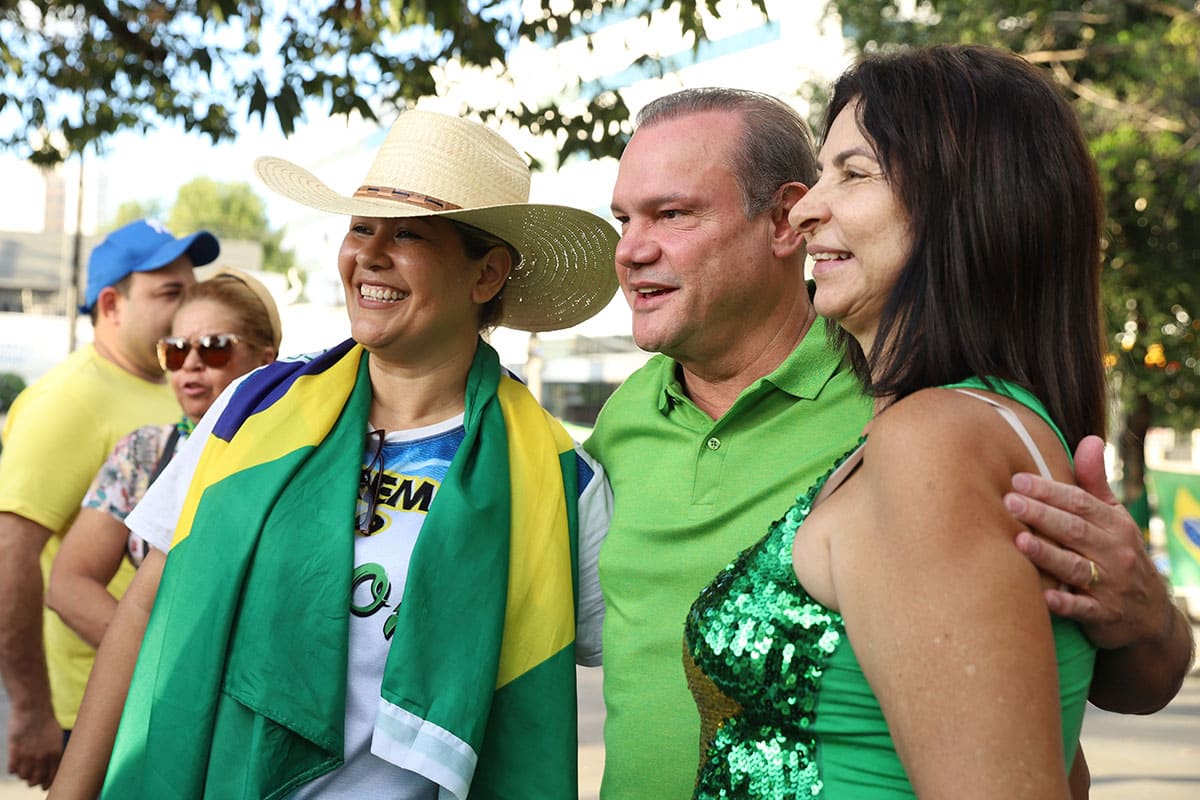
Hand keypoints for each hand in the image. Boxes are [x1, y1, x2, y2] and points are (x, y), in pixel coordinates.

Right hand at [6, 703, 61, 788]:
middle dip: (33, 782)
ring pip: (23, 776)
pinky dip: (12, 769)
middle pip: (36, 780)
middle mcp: (43, 757)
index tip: (43, 787)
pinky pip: (12, 770)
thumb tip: (54, 766)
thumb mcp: (56, 737)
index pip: (52, 777)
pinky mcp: (15, 750)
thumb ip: (55, 752)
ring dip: (22, 775)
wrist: (33, 708)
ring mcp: (28, 754)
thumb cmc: (45, 721)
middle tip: (31, 780)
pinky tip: (14, 764)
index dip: (47, 784)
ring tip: (23, 769)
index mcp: (55, 753)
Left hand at [1004, 434, 1171, 649]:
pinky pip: (1083, 608)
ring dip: (1047, 554)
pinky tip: (1042, 595)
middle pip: (1075, 530)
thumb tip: (1090, 439)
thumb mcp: (1114, 518)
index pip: (1081, 504)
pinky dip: (1064, 602)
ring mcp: (1111, 586)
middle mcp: (1115, 553)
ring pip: (1075, 567)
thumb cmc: (1118, 554)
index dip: (1050, 491)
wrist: (1149, 614)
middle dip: (1041, 515)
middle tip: (1009, 501)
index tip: (1018, 479)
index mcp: (1115, 525)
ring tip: (1018, 540)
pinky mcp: (1104, 615)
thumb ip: (1095, 483)